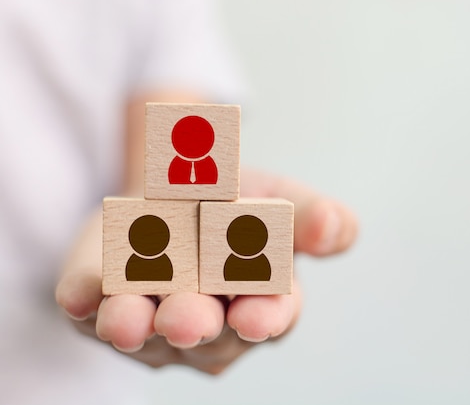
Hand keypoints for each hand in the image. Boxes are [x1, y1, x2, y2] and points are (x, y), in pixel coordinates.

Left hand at [56, 168, 357, 373]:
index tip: (255, 318)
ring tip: (126, 317)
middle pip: (206, 336)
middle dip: (194, 326)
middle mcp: (210, 323)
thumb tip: (331, 227)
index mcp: (261, 298)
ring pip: (143, 333)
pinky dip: (85, 300)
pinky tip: (81, 292)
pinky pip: (89, 310)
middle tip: (185, 320)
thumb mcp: (277, 195)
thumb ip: (308, 214)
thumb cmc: (234, 203)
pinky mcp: (101, 306)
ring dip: (134, 325)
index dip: (266, 318)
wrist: (172, 190)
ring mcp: (153, 323)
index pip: (272, 317)